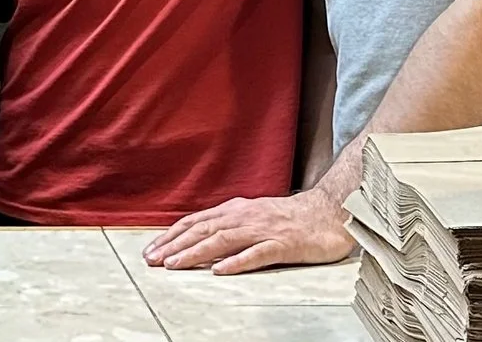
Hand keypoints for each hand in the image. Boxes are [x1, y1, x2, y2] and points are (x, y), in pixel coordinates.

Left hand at [142, 192, 355, 273]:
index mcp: (237, 210)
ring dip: (196, 252)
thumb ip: (229, 225)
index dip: (173, 235)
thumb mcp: (254, 215)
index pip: (197, 222)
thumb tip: (199, 238)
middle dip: (175, 245)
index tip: (151, 250)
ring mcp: (264, 230)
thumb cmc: (291, 218)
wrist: (329, 212)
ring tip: (175, 265)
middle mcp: (246, 216)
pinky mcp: (283, 244)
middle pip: (204, 230)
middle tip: (152, 260)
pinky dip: (237, 261)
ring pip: (224, 240)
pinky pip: (258, 253)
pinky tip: (220, 270)